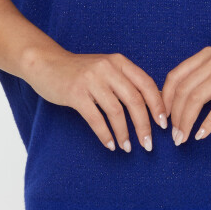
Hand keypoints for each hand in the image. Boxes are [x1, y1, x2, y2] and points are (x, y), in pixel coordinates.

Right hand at [22, 45, 167, 151]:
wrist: (46, 63)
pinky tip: (110, 144)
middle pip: (134, 100)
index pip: (146, 84)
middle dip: (144, 125)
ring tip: (127, 147)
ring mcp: (91, 80)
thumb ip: (126, 82)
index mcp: (119, 62)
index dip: (157, 105)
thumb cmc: (81, 70)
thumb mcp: (106, 69)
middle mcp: (108, 68)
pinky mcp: (75, 93)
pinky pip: (95, 119)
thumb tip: (153, 104)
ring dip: (124, 133)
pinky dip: (105, 134)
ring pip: (116, 112)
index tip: (163, 125)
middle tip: (148, 144)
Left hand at [161, 46, 210, 144]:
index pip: (175, 76)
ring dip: (187, 122)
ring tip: (183, 138)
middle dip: (175, 116)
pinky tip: (202, 135)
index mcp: (206, 55)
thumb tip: (177, 103)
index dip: (166, 99)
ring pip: (196, 99)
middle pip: (184, 90)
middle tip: (173, 136)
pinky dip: (208, 124)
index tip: (164, 118)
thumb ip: (202, 81)